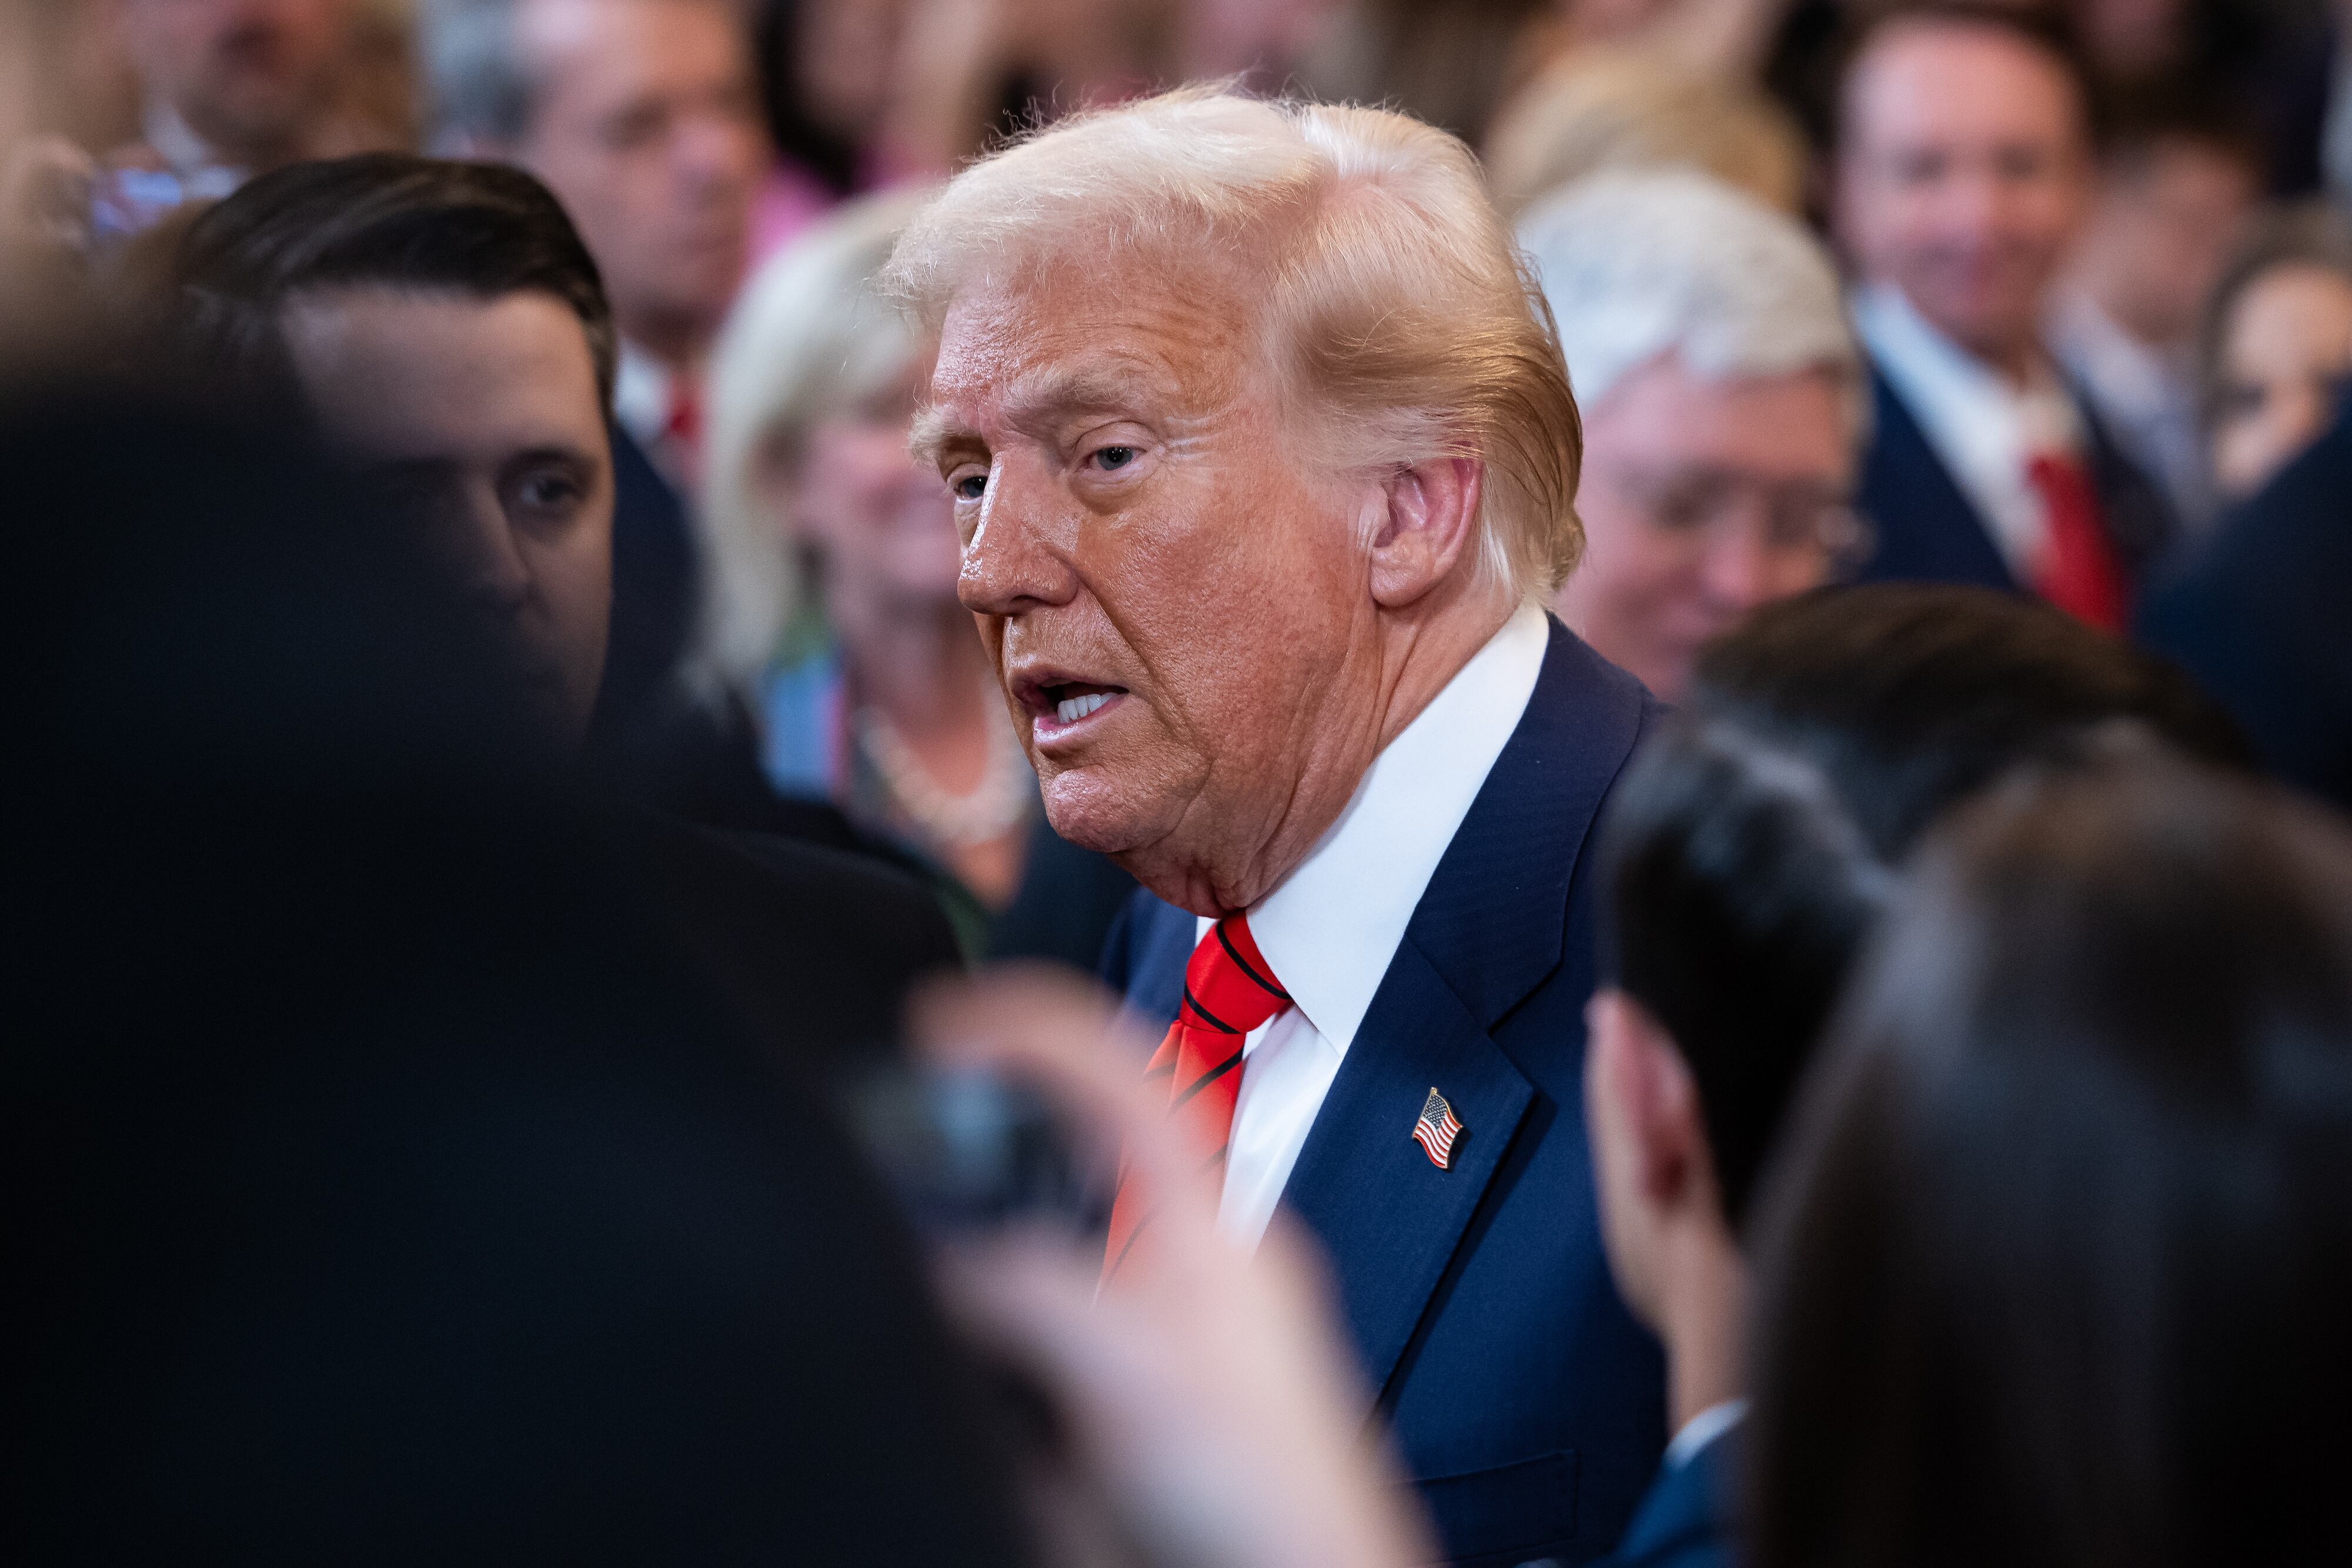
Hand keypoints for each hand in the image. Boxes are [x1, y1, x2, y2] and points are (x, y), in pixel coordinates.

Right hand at [911, 968, 1434, 1567]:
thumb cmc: (1277, 1504)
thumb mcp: (1140, 1375)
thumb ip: (1035, 1295)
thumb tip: (944, 1259)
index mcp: (1202, 1228)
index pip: (1121, 1077)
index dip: (1032, 1028)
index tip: (939, 1028)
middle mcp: (1161, 1268)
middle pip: (1057, 1148)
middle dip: (975, 1124)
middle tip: (894, 1124)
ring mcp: (1119, 1337)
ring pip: (1019, 1241)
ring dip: (955, 1238)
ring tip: (892, 1238)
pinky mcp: (1082, 1406)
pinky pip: (1000, 1339)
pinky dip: (955, 1334)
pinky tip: (931, 1353)